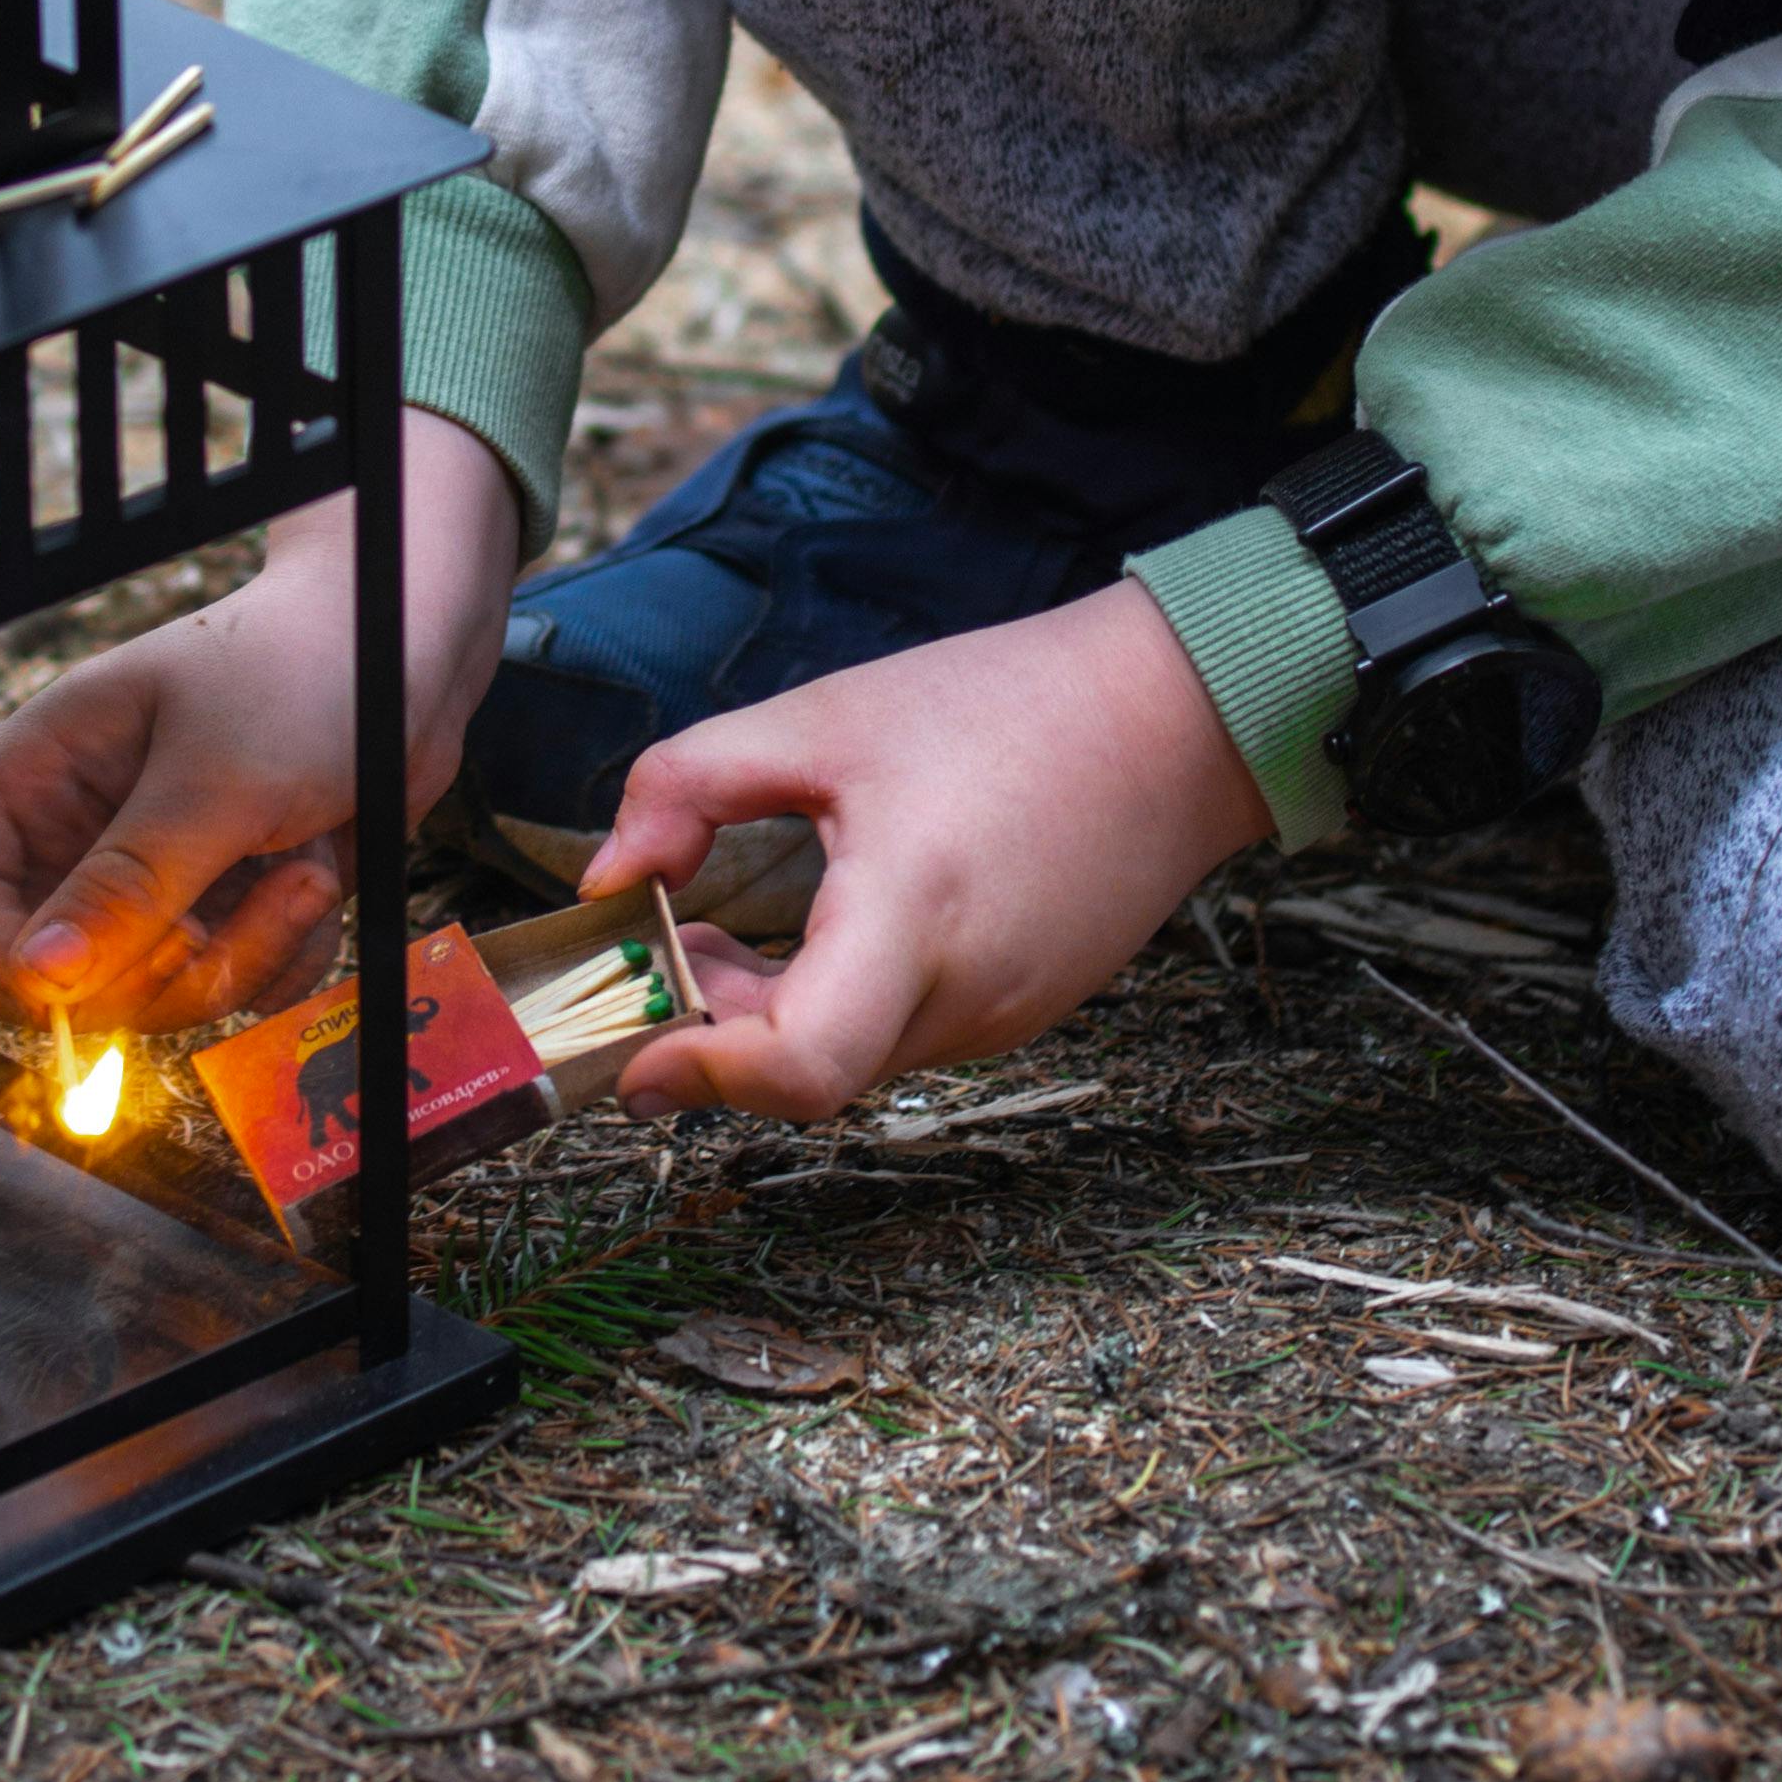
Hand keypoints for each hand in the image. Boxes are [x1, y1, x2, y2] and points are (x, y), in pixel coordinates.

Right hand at [0, 407, 525, 1027]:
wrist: (417, 649)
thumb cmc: (308, 672)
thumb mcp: (215, 780)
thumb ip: (127, 884)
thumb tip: (39, 976)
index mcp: (42, 771)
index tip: (64, 972)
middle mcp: (83, 831)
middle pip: (45, 971)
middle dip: (146, 973)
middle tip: (217, 923)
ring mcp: (155, 876)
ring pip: (146, 995)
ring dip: (236, 957)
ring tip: (300, 872)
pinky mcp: (225, 907)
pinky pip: (226, 988)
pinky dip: (282, 956)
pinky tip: (318, 878)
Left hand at [585, 580, 1268, 1121]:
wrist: (1174, 716)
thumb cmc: (1005, 705)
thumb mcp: (821, 718)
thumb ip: (687, 787)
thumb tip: (606, 877)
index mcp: (914, 919)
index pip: (799, 1066)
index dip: (704, 1076)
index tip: (638, 1053)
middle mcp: (966, 995)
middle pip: (808, 1072)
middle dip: (716, 1028)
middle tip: (667, 947)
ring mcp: (1004, 1016)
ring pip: (853, 1057)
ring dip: (774, 1015)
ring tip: (730, 928)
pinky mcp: (1023, 1009)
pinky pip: (903, 1033)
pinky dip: (841, 1002)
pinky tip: (826, 926)